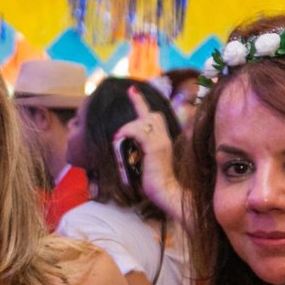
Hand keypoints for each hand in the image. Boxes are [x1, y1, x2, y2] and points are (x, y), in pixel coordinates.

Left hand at [112, 87, 182, 220]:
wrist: (167, 194)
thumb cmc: (154, 185)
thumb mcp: (144, 164)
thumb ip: (137, 153)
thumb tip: (121, 148)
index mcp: (163, 142)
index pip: (154, 117)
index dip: (141, 103)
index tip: (133, 90)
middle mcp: (164, 138)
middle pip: (152, 115)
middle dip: (138, 108)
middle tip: (127, 109)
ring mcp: (161, 142)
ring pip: (145, 121)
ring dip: (128, 128)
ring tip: (118, 140)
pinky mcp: (156, 148)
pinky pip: (139, 131)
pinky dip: (127, 132)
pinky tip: (119, 140)